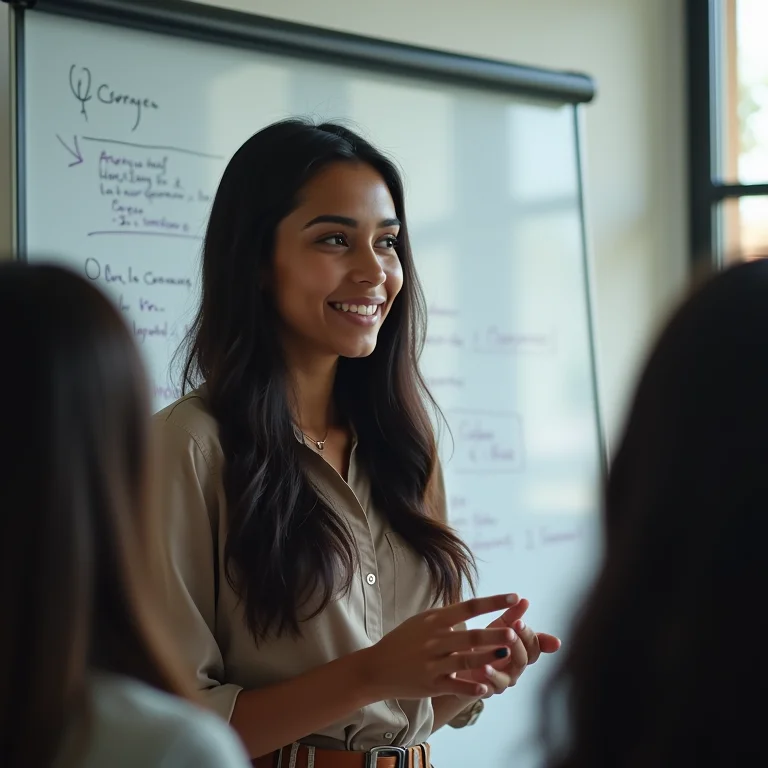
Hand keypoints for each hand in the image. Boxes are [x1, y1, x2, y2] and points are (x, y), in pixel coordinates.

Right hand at [362, 594, 519, 699]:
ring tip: (507, 654)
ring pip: (466, 660)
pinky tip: (487, 687)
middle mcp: (435, 640)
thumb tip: (471, 607)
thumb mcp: (421, 621)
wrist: (376, 668)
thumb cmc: (402, 642)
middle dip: (494, 634)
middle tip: (514, 632)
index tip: (514, 597)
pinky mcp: (431, 684)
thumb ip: (445, 616)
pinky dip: (471, 686)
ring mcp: (433, 663)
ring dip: (488, 657)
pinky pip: (455, 685)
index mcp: (435, 620)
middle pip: (470, 635)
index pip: (469, 607)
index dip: (493, 602)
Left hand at [456, 597, 560, 697]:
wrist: (461, 665)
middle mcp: (513, 670)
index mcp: (519, 652)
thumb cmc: (484, 643)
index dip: (528, 634)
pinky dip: (482, 683)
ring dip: (496, 671)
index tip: (518, 621)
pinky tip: (477, 673)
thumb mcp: (497, 627)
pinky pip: (484, 691)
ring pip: (504, 680)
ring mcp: (499, 683)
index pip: (534, 646)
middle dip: (517, 646)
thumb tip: (525, 600)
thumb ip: (512, 615)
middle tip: (509, 633)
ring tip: (489, 661)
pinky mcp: (482, 692)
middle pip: (522, 660)